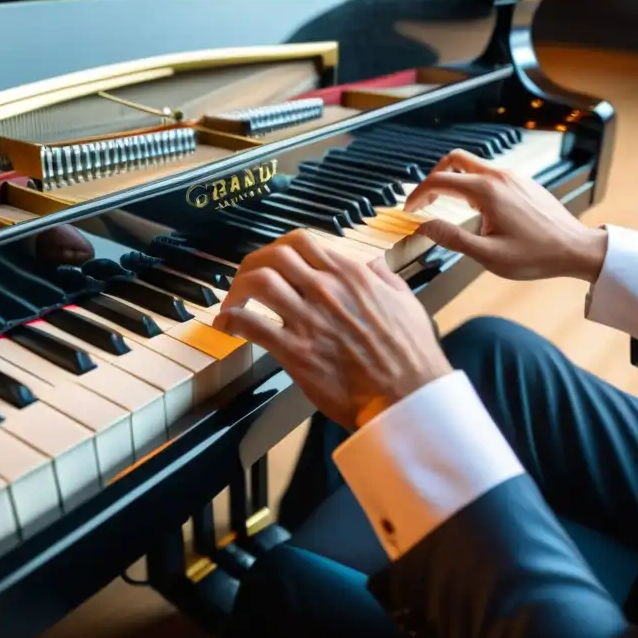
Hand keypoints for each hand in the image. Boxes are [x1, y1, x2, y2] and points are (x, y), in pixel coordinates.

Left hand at [212, 230, 452, 428]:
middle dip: (252, 264)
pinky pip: (252, 325)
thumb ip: (384, 277)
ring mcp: (310, 319)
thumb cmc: (411, 355)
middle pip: (274, 256)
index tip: (271, 262)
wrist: (407, 395)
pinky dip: (232, 321)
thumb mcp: (405, 301)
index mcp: (351, 275)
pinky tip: (227, 325)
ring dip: (238, 289)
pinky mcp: (297, 352)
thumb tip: (371, 264)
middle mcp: (327, 289)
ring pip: (259, 283)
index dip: (278, 248)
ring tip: (233, 302)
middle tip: (245, 280)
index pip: (302, 241)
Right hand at [405, 149, 607, 282]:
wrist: (575, 249)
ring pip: (473, 165)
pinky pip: (490, 173)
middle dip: (434, 175)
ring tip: (448, 206)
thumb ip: (452, 238)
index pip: (439, 181)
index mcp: (487, 192)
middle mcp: (499, 176)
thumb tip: (424, 227)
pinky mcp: (522, 182)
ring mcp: (513, 176)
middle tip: (426, 199)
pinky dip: (473, 184)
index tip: (410, 210)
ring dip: (455, 180)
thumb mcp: (488, 255)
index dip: (418, 194)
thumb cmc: (536, 255)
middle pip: (454, 159)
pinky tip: (476, 208)